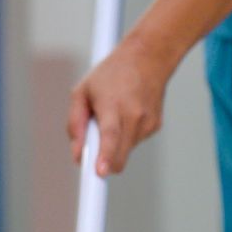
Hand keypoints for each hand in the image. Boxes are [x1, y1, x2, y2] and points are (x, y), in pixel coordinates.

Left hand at [66, 34, 174, 177]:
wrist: (148, 57)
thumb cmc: (110, 74)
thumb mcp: (82, 91)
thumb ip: (75, 123)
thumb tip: (77, 154)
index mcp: (113, 105)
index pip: (111, 136)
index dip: (106, 156)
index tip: (101, 173)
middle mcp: (134, 115)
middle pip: (119, 156)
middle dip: (104, 163)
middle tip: (93, 154)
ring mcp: (147, 122)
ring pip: (125, 152)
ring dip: (114, 145)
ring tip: (112, 117)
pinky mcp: (155, 126)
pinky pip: (133, 143)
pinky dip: (125, 136)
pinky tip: (126, 115)